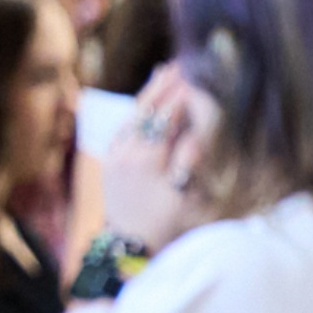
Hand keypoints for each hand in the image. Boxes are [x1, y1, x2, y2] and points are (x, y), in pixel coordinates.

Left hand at [107, 66, 221, 252]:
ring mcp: (116, 156)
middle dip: (170, 85)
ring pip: (135, 115)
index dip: (187, 94)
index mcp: (151, 161)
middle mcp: (129, 153)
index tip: (202, 75)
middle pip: (151, 109)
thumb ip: (195, 161)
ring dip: (152, 91)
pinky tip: (148, 98)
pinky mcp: (110, 161)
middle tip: (188, 62)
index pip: (171, 117)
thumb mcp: (193, 198)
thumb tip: (200, 129)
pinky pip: (124, 127)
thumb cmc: (174, 227)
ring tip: (168, 69)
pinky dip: (138, 108)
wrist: (134, 250)